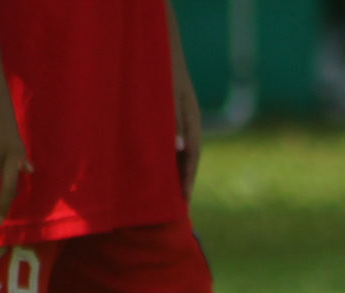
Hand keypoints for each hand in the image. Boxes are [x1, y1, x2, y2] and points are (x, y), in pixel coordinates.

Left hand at [167, 6, 201, 201]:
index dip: (188, 181)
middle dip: (181, 179)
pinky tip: (151, 160)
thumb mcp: (164, 94)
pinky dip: (162, 152)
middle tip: (174, 205)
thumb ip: (171, 120)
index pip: (193, 157)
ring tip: (163, 190)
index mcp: (191, 118)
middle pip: (186, 156)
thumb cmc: (156, 63)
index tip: (184, 203)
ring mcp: (178, 113)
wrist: (156, 34)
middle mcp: (187, 118)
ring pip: (177, 147)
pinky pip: (167, 136)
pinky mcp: (166, 108)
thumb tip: (179, 150)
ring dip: (171, 167)